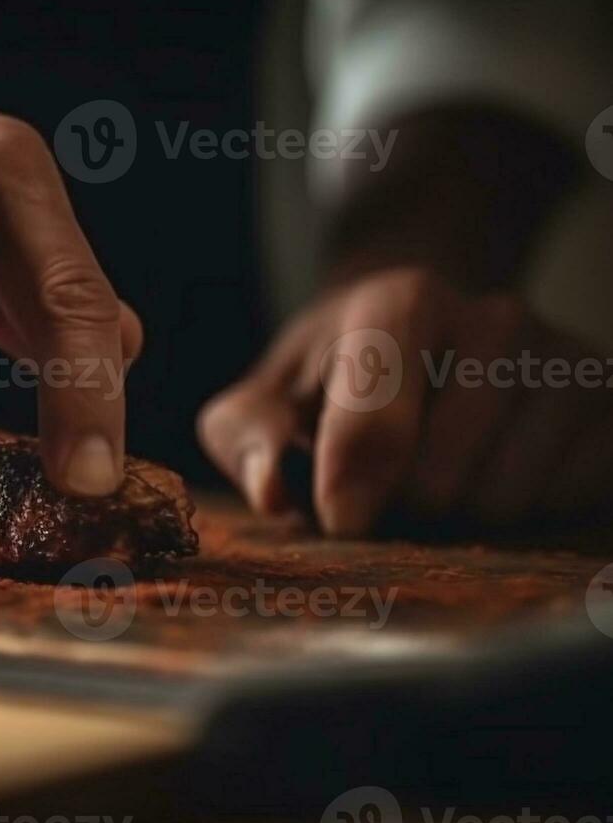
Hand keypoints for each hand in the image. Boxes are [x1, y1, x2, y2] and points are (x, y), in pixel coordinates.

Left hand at [198, 266, 612, 534]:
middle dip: (401, 506)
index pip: (379, 419)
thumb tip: (272, 491)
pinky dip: (520, 513)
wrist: (431, 329)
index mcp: (402, 304)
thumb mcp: (267, 397)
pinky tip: (496, 471)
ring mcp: (567, 362)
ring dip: (458, 517)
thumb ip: (247, 439)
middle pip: (442, 481)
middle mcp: (497, 320)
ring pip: (505, 503)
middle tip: (387, 482)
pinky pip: (561, 507)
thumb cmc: (333, 379)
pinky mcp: (612, 409)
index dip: (351, 485)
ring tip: (440, 473)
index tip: (340, 518)